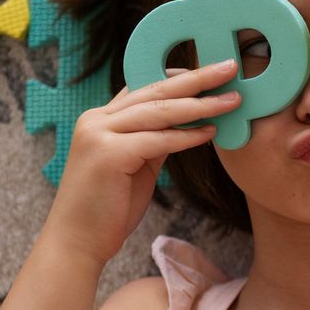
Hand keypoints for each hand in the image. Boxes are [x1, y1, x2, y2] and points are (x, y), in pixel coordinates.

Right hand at [45, 59, 238, 264]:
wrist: (77, 242)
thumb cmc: (109, 208)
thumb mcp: (137, 165)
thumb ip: (156, 141)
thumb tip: (189, 122)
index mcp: (100, 119)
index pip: (144, 87)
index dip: (179, 77)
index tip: (211, 71)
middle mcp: (96, 119)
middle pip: (155, 91)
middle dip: (196, 78)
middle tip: (229, 66)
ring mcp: (99, 134)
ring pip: (159, 112)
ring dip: (200, 104)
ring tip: (232, 99)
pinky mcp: (108, 154)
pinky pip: (157, 140)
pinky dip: (186, 136)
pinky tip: (211, 132)